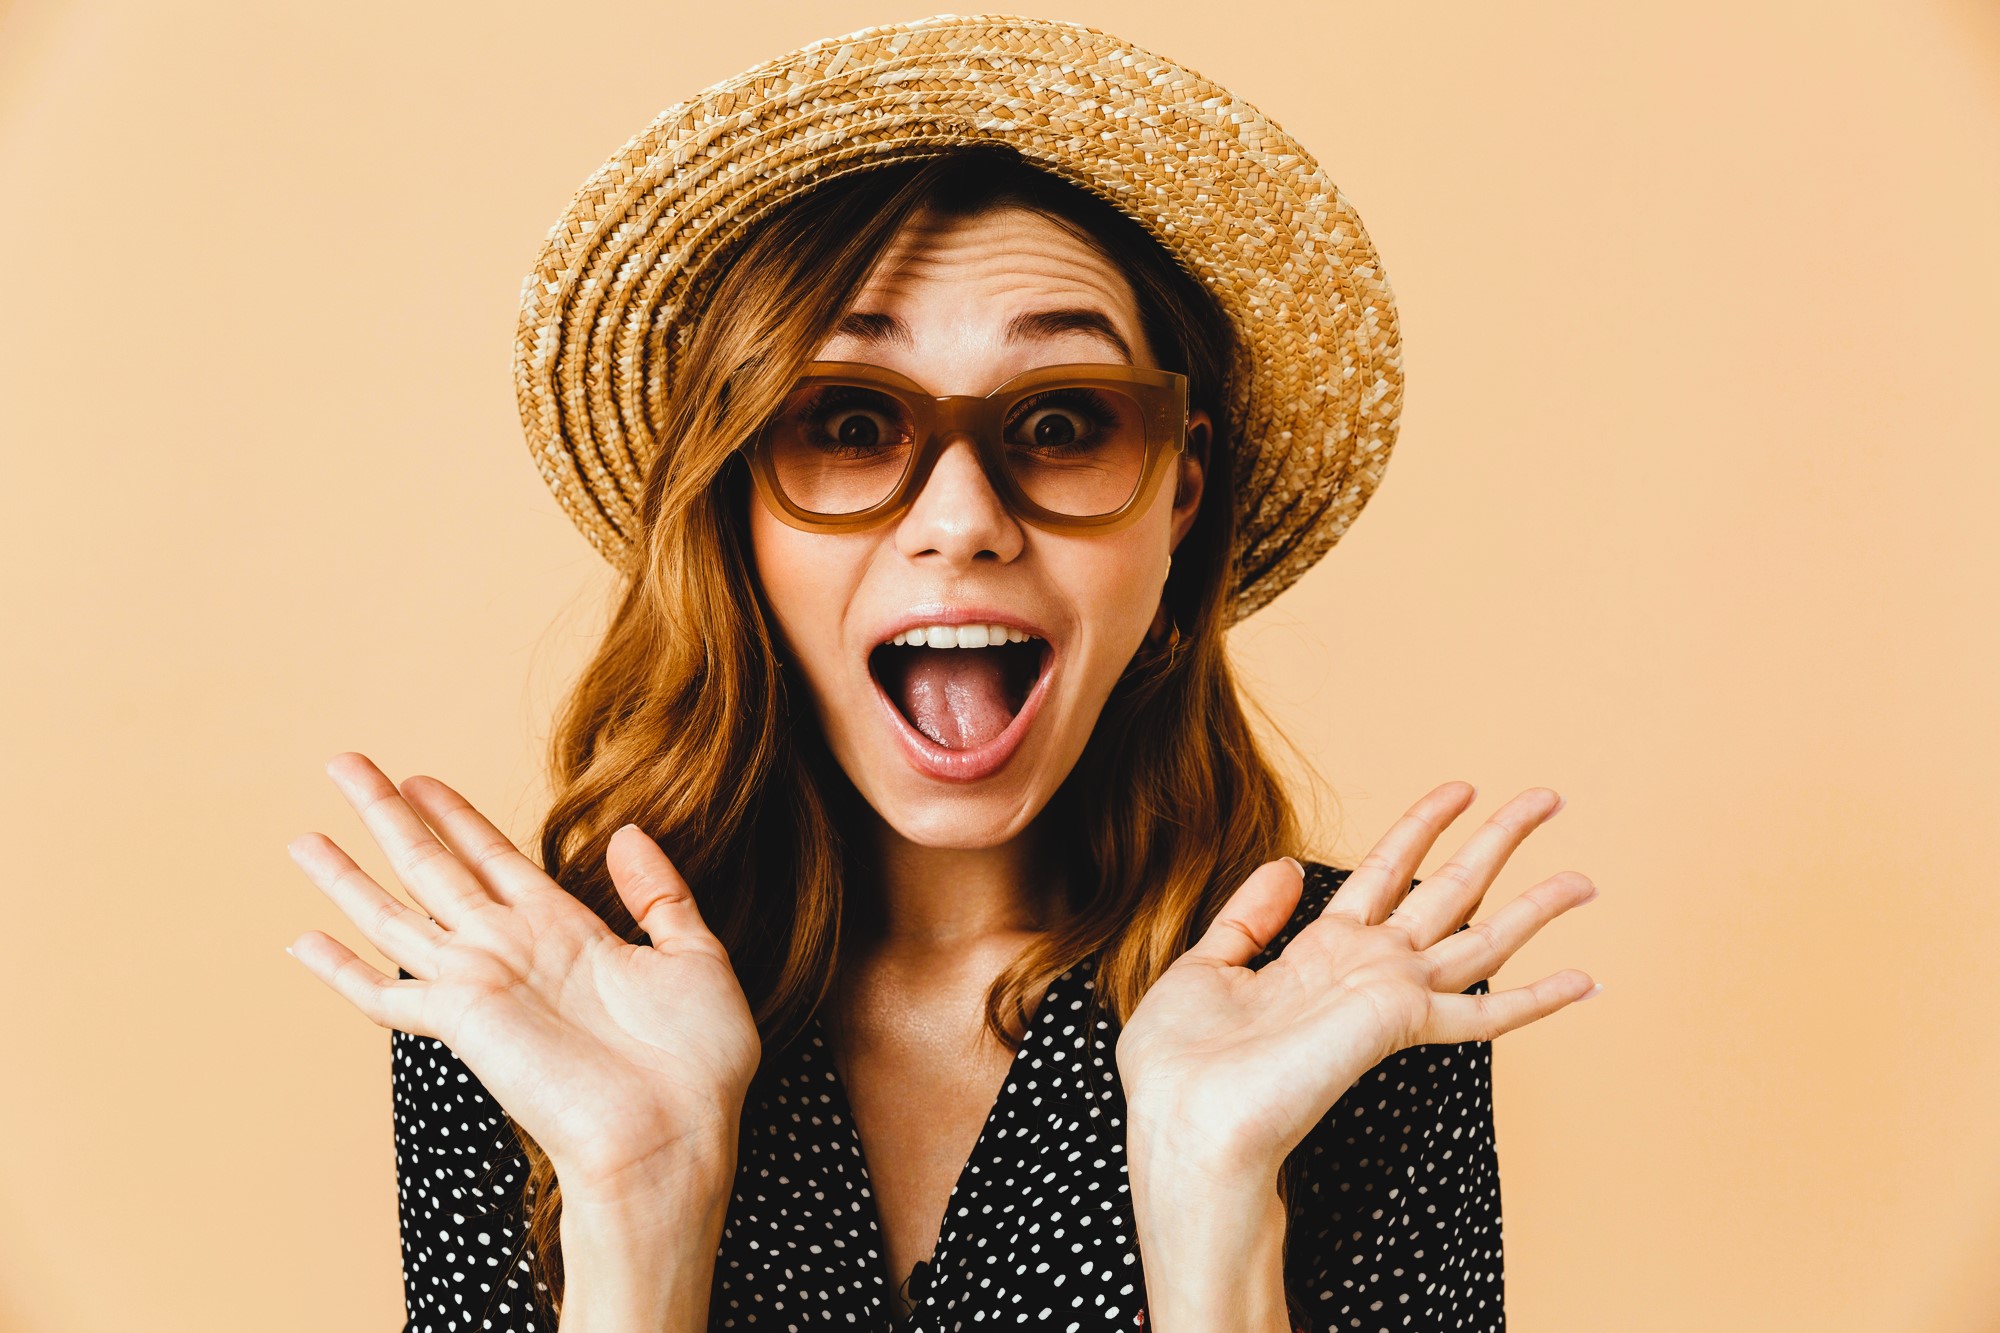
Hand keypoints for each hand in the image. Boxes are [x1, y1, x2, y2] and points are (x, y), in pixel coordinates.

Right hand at [284, 753, 759, 1202]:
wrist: (674, 1138)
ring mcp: (481, 984)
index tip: (420, 778)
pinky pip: (383, 993)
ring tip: (300, 835)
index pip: (496, 857)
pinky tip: (300, 940)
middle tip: (345, 762)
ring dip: (346, 873)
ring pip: (395, 914)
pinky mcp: (461, 1020)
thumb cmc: (696, 1066)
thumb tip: (627, 832)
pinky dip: (338, 969)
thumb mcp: (697, 956)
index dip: (457, 816)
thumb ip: (660, 894)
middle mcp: (512, 950)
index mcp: (566, 931)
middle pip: (434, 864)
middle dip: (388, 813)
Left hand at [1115, 782, 1597, 1177]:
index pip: (1384, 872)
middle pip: (1449, 889)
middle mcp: (1366, 969)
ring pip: (1481, 940)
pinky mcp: (1398, 1025)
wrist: (1185, 1122)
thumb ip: (1250, 916)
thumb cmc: (1182, 1065)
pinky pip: (1483, 1015)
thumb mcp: (1205, 969)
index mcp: (1321, 952)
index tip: (1461, 789)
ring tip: (1586, 877)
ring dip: (1536, 906)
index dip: (1422, 826)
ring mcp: (1388, 997)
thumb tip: (1290, 865)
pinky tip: (1585, 980)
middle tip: (1548, 798)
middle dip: (1498, 841)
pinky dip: (1538, 1000)